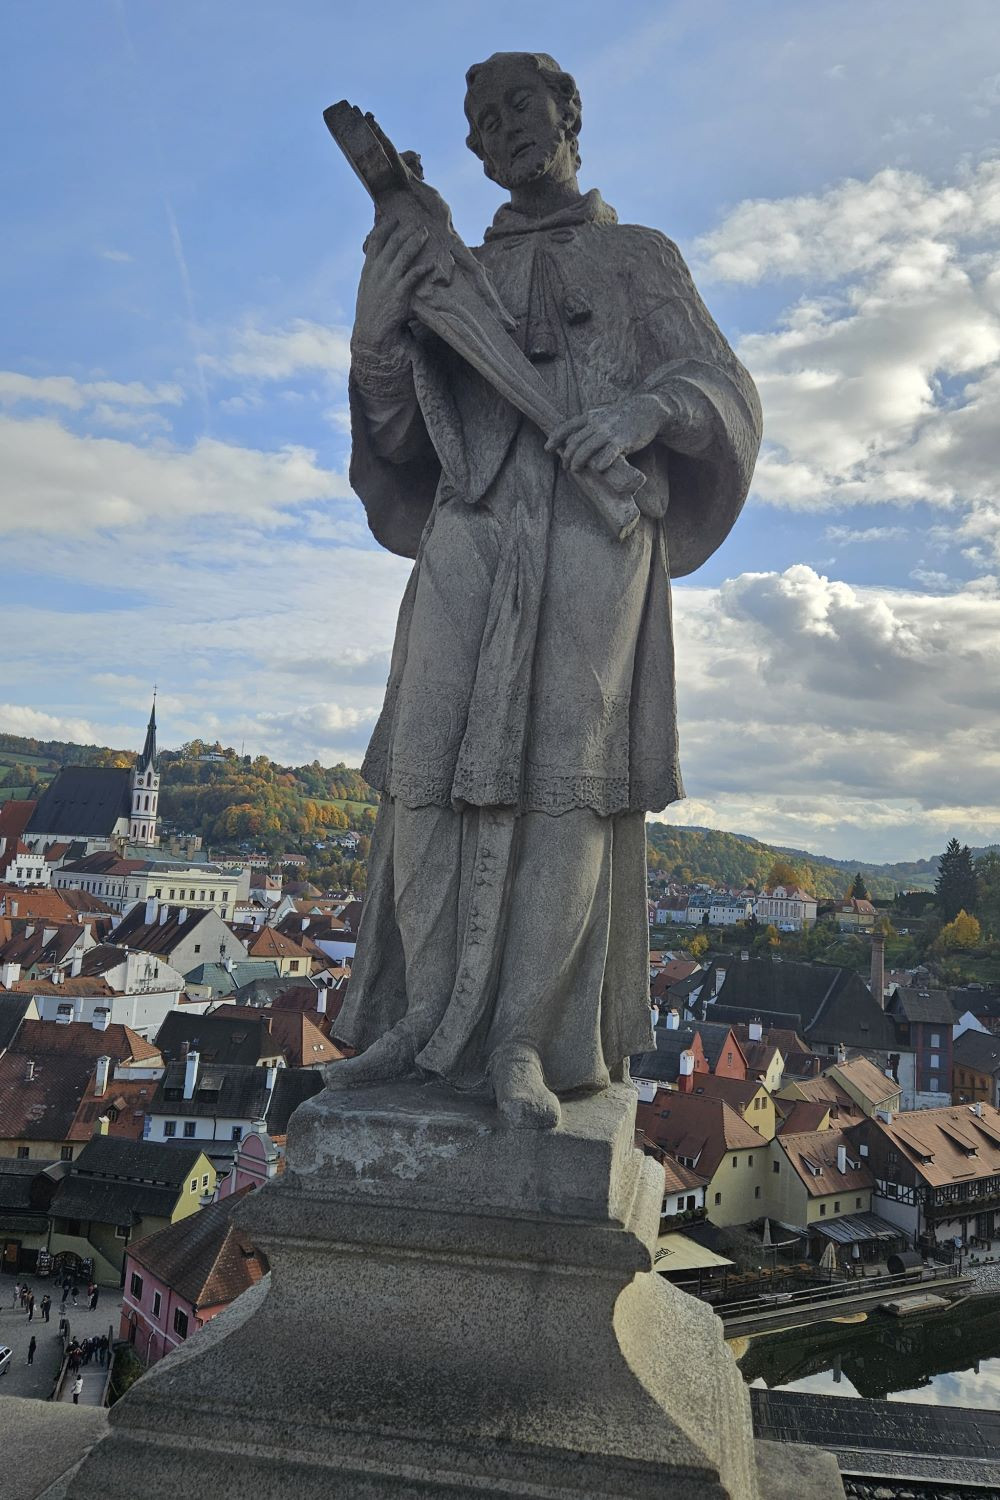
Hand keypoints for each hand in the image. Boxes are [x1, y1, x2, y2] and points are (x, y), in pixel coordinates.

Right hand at [354, 218, 435, 355]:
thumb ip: (374, 270)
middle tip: (419, 223)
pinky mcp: (400, 294)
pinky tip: (432, 264)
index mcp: (369, 267)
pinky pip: (413, 276)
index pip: (375, 239)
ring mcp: (389, 281)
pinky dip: (423, 268)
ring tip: (425, 233)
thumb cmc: (372, 309)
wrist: (371, 331)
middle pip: (393, 242)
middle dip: (406, 230)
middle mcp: (378, 271)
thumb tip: (381, 258)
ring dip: (416, 241)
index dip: (385, 226)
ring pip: (403, 254)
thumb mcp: (368, 286)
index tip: (394, 217)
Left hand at [545, 394, 666, 474]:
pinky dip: (601, 462)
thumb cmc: (623, 417)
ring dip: (578, 461)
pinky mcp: (622, 440)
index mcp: (590, 417)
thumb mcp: (602, 415)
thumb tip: (575, 442)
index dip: (555, 438)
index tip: (547, 448)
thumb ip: (589, 426)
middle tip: (567, 467)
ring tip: (575, 470)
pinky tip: (598, 469)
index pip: (567, 427)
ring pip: (587, 449)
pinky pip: (608, 453)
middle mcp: (596, 423)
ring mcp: (609, 432)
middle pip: (575, 442)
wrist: (647, 409)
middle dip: (568, 456)